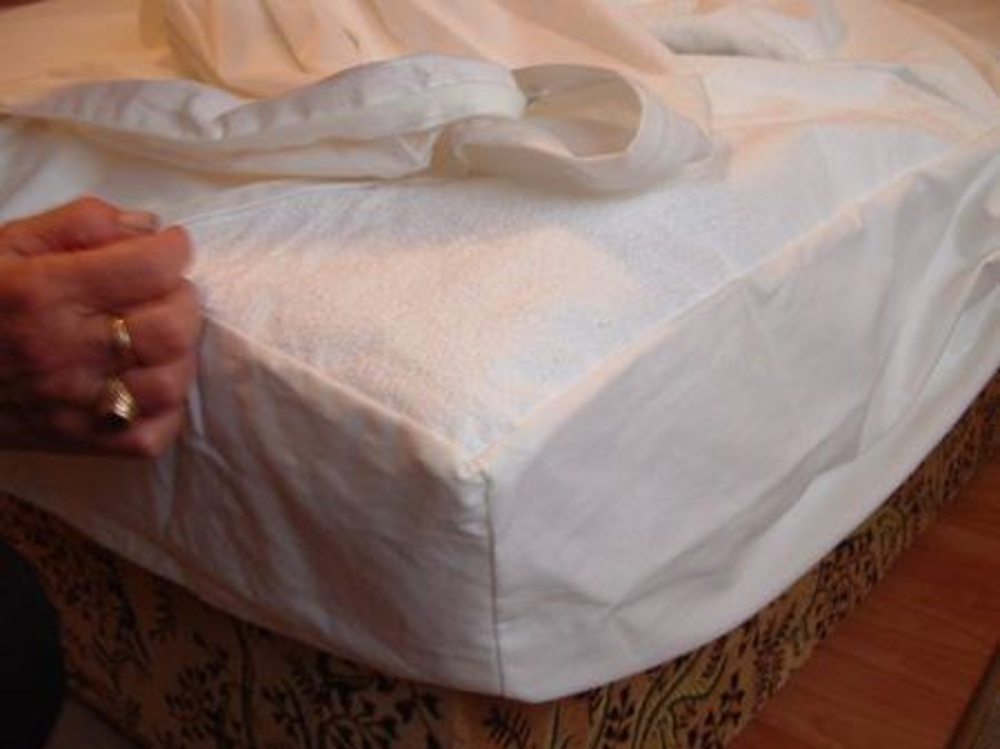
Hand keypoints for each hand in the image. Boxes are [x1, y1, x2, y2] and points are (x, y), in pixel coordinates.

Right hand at [0, 197, 201, 456]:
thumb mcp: (7, 244)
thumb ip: (79, 224)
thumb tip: (148, 226)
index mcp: (44, 292)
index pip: (149, 269)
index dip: (173, 249)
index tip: (169, 245)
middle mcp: (65, 350)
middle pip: (173, 328)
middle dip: (184, 299)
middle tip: (166, 290)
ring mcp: (76, 403)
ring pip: (171, 382)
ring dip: (180, 352)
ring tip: (156, 335)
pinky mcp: (81, 441)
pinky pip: (154, 434)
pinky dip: (165, 407)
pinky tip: (145, 380)